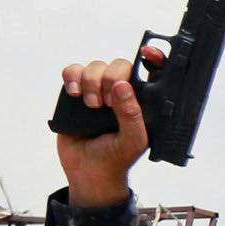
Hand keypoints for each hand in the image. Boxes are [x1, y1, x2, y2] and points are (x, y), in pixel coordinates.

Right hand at [56, 52, 155, 207]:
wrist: (88, 172)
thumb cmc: (116, 158)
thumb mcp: (132, 140)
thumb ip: (132, 114)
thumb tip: (122, 85)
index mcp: (141, 102)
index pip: (151, 72)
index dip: (153, 58)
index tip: (147, 53)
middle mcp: (121, 92)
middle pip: (119, 65)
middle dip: (111, 78)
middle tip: (107, 103)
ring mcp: (98, 91)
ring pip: (95, 66)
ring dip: (91, 81)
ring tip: (91, 105)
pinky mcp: (77, 93)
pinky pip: (72, 71)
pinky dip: (72, 77)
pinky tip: (75, 93)